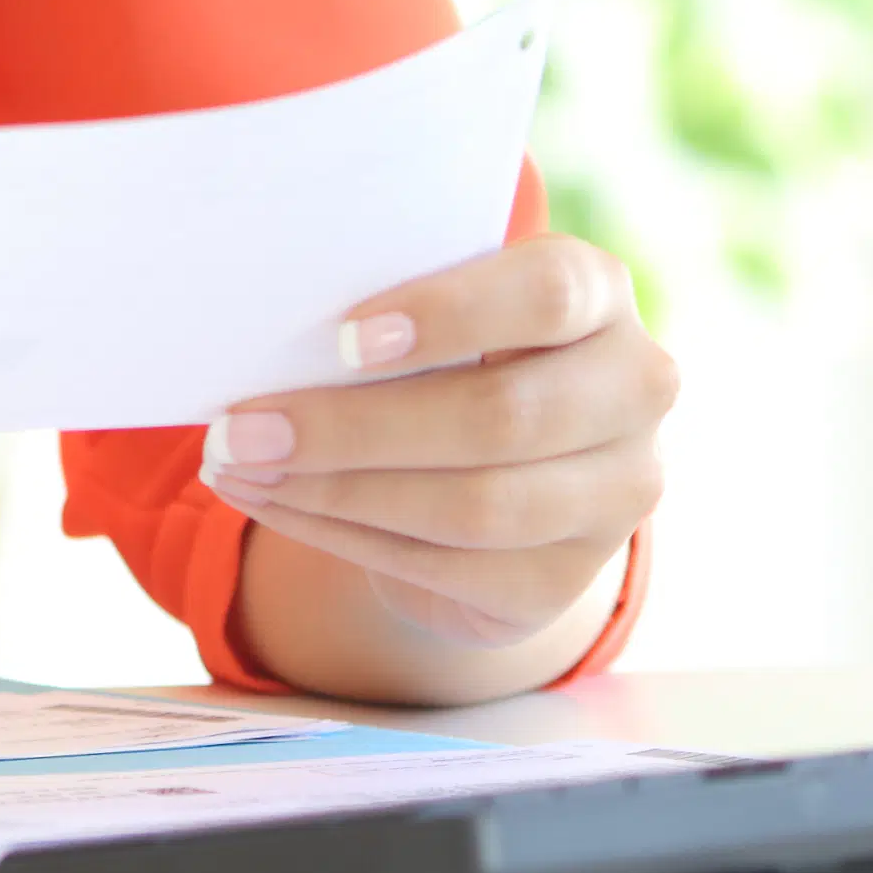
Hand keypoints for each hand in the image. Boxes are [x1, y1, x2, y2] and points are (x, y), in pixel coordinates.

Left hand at [202, 231, 674, 680]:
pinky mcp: (564, 581)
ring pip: (472, 508)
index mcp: (599, 292)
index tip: (342, 337)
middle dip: (353, 428)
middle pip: (499, 419)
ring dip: (336, 492)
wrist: (503, 467)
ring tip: (239, 467)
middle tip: (241, 426)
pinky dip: (342, 537)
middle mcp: (634, 390)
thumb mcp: (440, 312)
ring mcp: (614, 495)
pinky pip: (446, 569)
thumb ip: (392, 312)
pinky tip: (274, 505)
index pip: (546, 294)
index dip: (448, 315)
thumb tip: (268, 336)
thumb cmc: (450, 353)